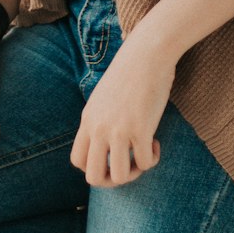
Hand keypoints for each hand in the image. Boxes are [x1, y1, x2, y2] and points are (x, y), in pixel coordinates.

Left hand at [70, 33, 175, 186]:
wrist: (147, 53)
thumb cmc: (130, 72)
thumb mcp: (104, 97)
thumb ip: (100, 119)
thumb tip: (107, 142)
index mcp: (88, 120)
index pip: (78, 161)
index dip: (96, 167)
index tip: (112, 155)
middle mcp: (99, 128)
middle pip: (93, 177)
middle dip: (112, 180)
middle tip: (127, 165)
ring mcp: (118, 130)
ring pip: (119, 177)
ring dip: (134, 172)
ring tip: (143, 154)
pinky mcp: (140, 129)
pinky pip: (145, 163)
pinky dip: (152, 159)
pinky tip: (155, 142)